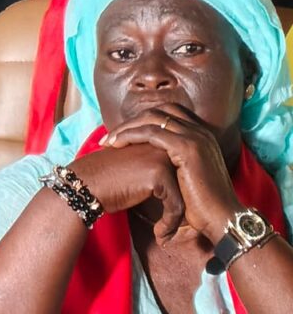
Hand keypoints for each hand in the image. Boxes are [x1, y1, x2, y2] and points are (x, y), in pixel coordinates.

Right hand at [69, 142, 185, 243]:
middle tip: (177, 229)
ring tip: (166, 234)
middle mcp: (161, 145)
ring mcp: (161, 158)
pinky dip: (170, 223)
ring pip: (184, 195)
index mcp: (155, 140)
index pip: (181, 171)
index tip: (172, 218)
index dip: (179, 196)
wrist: (85, 184)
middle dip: (182, 208)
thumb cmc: (104, 180)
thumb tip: (172, 187)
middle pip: (186, 182)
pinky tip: (159, 235)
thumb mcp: (132, 167)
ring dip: (177, 220)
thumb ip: (152, 167)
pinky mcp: (158, 174)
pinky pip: (176, 205)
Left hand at [100, 104, 242, 243]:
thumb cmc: (202, 204)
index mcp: (201, 135)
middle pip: (157, 111)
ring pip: (151, 118)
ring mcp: (195, 137)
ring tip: (108, 141)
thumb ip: (172, 161)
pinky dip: (130, 135)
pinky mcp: (187, 147)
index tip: (122, 134)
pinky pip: (151, 132)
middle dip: (131, 121)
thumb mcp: (185, 175)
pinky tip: (117, 144)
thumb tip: (148, 160)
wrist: (223, 219)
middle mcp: (200, 131)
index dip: (142, 121)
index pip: (166, 114)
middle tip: (110, 136)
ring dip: (126, 127)